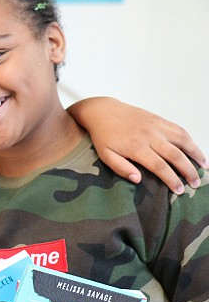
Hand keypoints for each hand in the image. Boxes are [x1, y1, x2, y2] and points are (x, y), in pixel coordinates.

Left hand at [71, 97, 207, 192]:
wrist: (103, 111)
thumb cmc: (103, 136)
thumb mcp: (105, 155)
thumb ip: (121, 168)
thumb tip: (138, 180)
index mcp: (136, 147)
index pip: (159, 166)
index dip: (172, 179)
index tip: (180, 190)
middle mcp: (150, 136)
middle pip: (175, 155)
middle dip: (188, 171)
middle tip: (195, 184)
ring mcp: (157, 126)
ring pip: (183, 140)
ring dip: (196, 154)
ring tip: (204, 167)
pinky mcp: (160, 120)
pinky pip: (179, 130)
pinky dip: (190, 140)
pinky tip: (195, 150)